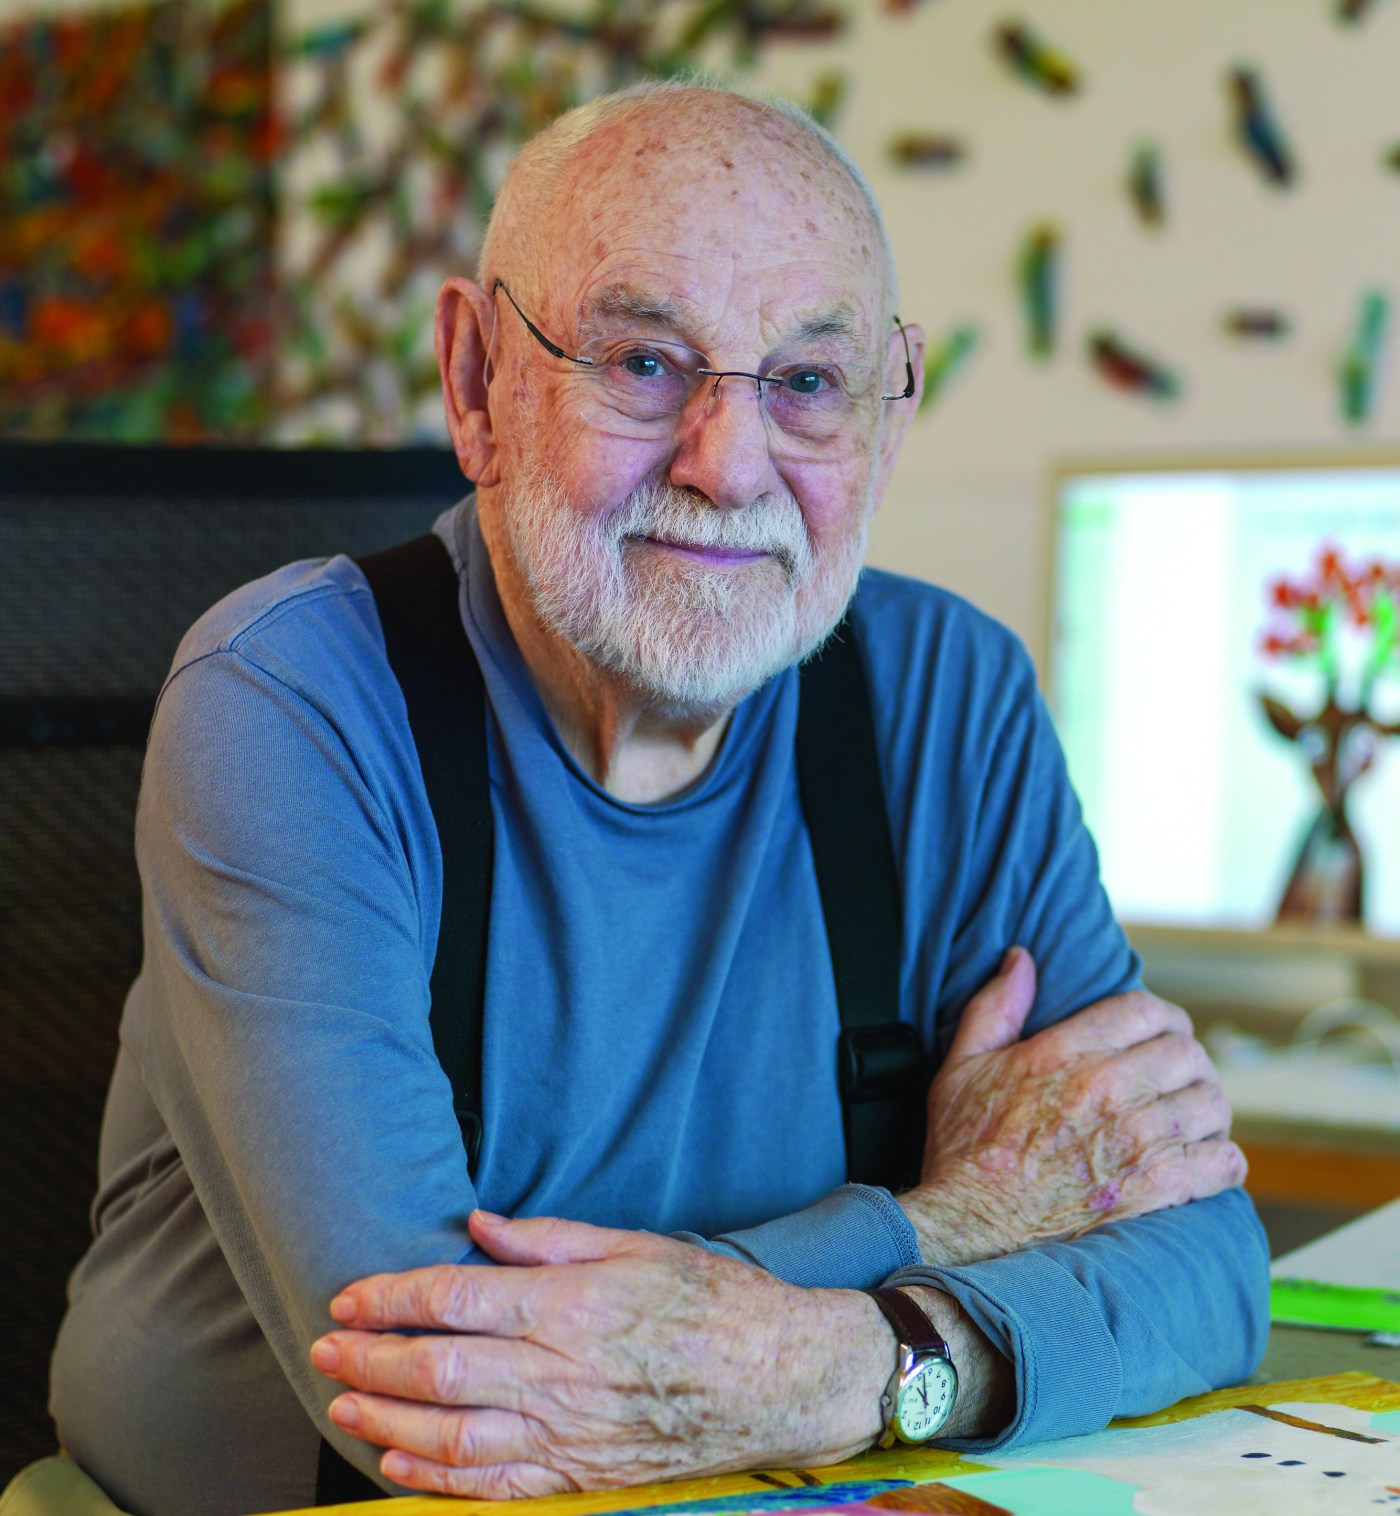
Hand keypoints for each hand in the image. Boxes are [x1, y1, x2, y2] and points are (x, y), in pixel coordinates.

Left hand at [309, 1211, 891, 1497]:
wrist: (780, 1377)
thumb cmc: (713, 1302)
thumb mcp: (636, 1245)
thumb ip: (550, 1238)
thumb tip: (479, 1225)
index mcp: (572, 1304)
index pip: (455, 1298)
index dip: (391, 1297)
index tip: (349, 1295)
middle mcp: (561, 1373)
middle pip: (437, 1372)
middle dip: (369, 1363)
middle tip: (324, 1351)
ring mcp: (569, 1434)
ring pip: (452, 1438)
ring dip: (386, 1425)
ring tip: (343, 1407)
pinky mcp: (582, 1476)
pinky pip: (493, 1486)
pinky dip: (437, 1480)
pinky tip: (401, 1465)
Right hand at [899, 948, 1245, 1264]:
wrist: (972, 1225)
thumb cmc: (965, 1148)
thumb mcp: (962, 1064)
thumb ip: (995, 1006)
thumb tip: (1021, 960)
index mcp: (1066, 1053)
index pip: (1146, 1010)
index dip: (1161, 1016)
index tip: (1160, 1030)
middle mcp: (1108, 1090)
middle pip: (1187, 1053)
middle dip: (1188, 1059)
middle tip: (1176, 1075)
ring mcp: (1136, 1141)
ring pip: (1212, 1103)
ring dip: (1207, 1107)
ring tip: (1191, 1116)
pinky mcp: (1155, 1191)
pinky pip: (1224, 1162)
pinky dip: (1222, 1158)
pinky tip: (1203, 1160)